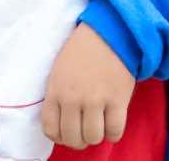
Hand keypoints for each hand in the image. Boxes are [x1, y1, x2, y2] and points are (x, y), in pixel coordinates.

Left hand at [41, 24, 135, 149]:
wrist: (109, 30)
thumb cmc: (82, 50)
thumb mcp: (59, 70)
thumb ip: (57, 97)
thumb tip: (61, 126)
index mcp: (55, 90)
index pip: (51, 130)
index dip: (60, 136)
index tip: (68, 130)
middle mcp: (73, 98)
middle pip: (72, 138)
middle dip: (79, 139)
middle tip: (85, 129)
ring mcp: (96, 100)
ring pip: (93, 138)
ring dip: (96, 135)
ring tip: (99, 124)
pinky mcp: (118, 99)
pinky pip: (114, 131)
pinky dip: (113, 132)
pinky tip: (113, 121)